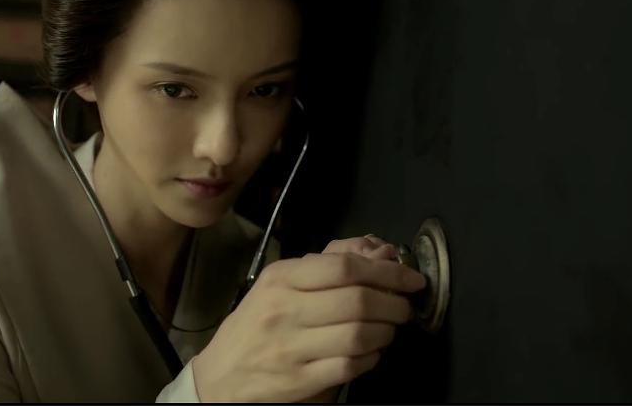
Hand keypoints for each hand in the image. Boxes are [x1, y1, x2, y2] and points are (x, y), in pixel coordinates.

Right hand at [191, 237, 424, 402]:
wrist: (221, 376)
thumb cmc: (256, 324)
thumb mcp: (280, 284)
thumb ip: (329, 264)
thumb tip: (382, 251)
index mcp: (280, 279)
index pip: (344, 267)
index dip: (387, 271)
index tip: (410, 278)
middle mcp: (283, 310)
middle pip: (358, 300)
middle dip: (394, 303)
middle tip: (405, 306)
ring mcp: (290, 348)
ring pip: (359, 334)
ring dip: (386, 331)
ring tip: (389, 328)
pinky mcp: (298, 381)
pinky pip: (350, 366)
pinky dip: (371, 357)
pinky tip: (371, 351)